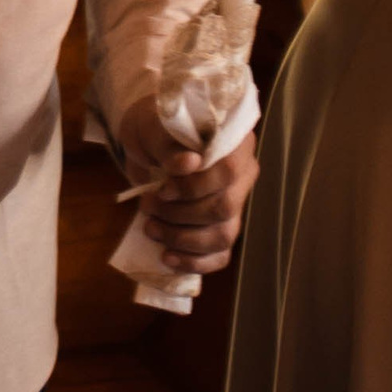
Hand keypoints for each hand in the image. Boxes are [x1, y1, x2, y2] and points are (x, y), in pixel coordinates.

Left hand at [117, 97, 260, 277]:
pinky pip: (220, 255)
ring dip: (181, 239)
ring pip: (223, 236)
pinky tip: (167, 257)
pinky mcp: (220, 227)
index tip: (161, 189)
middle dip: (180, 214)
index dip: (193, 187)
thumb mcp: (153, 128)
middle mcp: (244, 175)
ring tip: (151, 228)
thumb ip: (170, 145)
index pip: (228, 172)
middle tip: (148, 205)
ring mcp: (236, 204)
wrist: (147, 142)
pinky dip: (194, 263)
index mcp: (235, 143)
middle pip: (224, 208)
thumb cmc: (154, 129)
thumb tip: (188, 164)